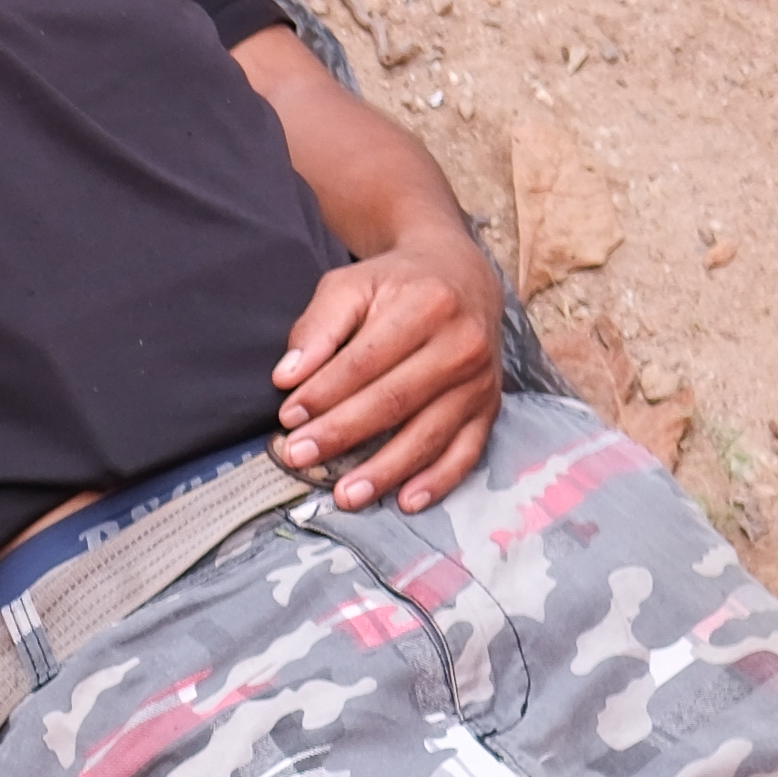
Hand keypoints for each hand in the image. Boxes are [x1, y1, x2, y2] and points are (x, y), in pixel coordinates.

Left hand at [272, 234, 506, 509]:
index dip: (325, 392)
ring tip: (345, 495)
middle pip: (395, 400)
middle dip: (343, 433)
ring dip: (385, 470)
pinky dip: (438, 480)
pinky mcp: (490, 407)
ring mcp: (481, 380)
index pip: (366, 360)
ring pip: (430, 433)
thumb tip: (287, 376)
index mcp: (427, 305)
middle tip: (299, 458)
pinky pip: (467, 451)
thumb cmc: (395, 285)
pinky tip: (406, 500)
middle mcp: (463, 344)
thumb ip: (318, 327)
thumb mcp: (351, 286)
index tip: (288, 417)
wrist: (461, 276)